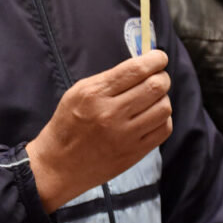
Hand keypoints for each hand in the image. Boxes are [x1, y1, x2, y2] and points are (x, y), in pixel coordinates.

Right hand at [26, 50, 172, 211]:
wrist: (59, 165)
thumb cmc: (67, 124)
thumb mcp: (77, 93)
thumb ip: (107, 80)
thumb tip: (140, 67)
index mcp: (94, 94)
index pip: (135, 70)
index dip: (154, 60)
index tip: (159, 57)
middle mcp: (111, 113)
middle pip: (155, 87)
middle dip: (162, 77)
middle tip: (158, 76)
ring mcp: (125, 135)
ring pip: (163, 108)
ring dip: (163, 98)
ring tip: (153, 98)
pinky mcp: (135, 153)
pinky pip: (164, 129)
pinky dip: (163, 118)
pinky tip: (152, 116)